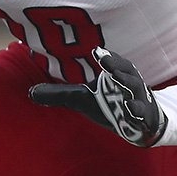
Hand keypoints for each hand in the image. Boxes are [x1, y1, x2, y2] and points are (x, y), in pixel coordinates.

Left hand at [28, 47, 166, 146]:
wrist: (141, 123)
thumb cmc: (110, 103)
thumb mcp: (82, 98)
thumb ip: (59, 94)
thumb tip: (30, 93)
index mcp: (117, 74)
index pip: (114, 62)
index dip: (107, 57)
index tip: (95, 52)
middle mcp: (131, 85)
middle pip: (127, 73)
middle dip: (117, 68)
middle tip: (105, 64)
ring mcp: (141, 101)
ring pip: (137, 94)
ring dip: (130, 90)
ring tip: (121, 91)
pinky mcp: (146, 119)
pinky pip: (144, 116)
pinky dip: (139, 114)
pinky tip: (131, 112)